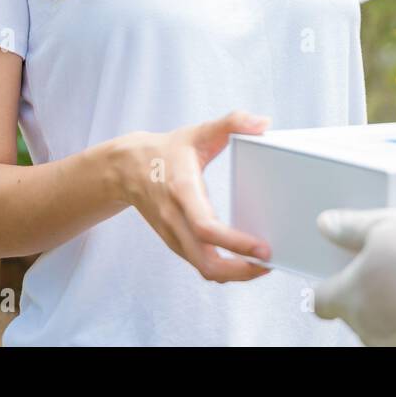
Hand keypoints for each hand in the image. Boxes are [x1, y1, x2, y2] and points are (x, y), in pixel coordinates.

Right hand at [117, 110, 272, 282]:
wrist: (126, 168)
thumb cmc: (168, 150)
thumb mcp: (199, 131)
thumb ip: (232, 122)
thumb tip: (263, 122)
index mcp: (182, 190)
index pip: (205, 227)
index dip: (234, 243)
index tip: (262, 248)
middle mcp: (175, 218)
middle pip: (205, 261)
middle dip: (240, 271)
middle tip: (269, 264)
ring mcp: (173, 234)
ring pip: (203, 269)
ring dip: (234, 274)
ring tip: (263, 266)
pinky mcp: (176, 242)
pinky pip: (201, 265)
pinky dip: (224, 270)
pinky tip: (244, 262)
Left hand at [314, 208, 395, 345]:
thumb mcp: (386, 225)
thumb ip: (352, 227)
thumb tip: (330, 224)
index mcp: (349, 297)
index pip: (320, 300)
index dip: (331, 283)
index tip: (342, 271)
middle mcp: (366, 327)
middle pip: (356, 311)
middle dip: (372, 290)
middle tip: (393, 265)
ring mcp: (393, 343)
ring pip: (385, 322)